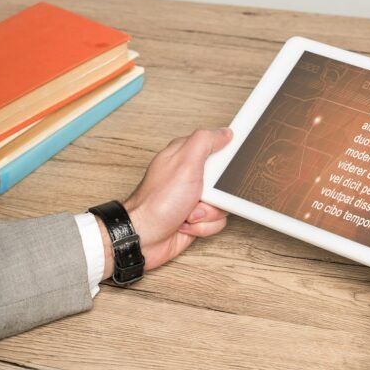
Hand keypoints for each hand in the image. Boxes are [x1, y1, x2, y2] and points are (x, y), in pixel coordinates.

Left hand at [96, 128, 233, 279]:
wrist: (144, 237)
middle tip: (201, 194)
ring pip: (222, 204)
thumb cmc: (157, 202)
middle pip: (224, 180)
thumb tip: (224, 132)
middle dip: (217, 193)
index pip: (217, 148)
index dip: (225, 159)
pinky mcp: (195, 218)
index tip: (223, 169)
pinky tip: (186, 224)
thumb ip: (205, 142)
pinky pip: (215, 221)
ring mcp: (192, 198)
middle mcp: (189, 176)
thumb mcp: (184, 163)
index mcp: (186, 156)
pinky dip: (203, 226)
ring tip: (189, 212)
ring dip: (208, 213)